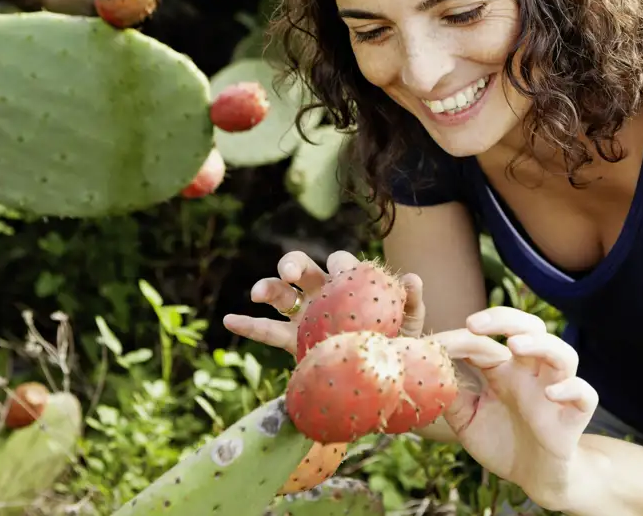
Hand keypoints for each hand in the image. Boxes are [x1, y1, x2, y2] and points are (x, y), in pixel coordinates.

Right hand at [223, 250, 426, 355]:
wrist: (392, 378)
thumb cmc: (402, 342)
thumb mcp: (411, 321)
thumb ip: (411, 299)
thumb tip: (412, 279)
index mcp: (350, 284)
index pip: (340, 263)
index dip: (339, 265)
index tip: (340, 275)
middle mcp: (324, 294)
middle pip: (303, 269)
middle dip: (293, 265)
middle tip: (291, 274)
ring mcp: (306, 316)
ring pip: (281, 295)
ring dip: (268, 288)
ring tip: (257, 292)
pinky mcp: (294, 341)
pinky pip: (267, 330)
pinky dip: (248, 324)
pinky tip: (229, 319)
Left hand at [430, 306, 598, 509]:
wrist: (533, 478)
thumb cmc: (501, 441)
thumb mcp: (467, 419)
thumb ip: (451, 395)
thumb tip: (423, 373)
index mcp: (504, 368)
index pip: (487, 341)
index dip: (462, 337)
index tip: (435, 343)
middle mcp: (531, 372)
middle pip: (529, 328)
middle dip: (504, 319)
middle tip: (475, 324)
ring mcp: (555, 389)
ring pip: (562, 352)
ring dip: (541, 344)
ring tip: (516, 345)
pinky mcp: (574, 415)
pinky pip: (585, 394)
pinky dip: (571, 389)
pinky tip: (551, 394)